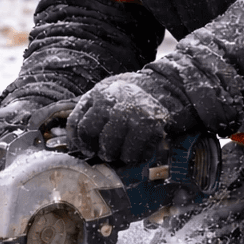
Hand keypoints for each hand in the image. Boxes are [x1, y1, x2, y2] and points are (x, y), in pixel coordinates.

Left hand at [67, 72, 191, 164]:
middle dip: (97, 148)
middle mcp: (112, 103)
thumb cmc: (134, 95)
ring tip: (122, 152)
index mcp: (99, 94)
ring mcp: (130, 115)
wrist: (168, 86)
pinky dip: (133, 157)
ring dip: (115, 155)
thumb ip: (92, 110)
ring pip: (110, 149)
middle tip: (106, 151)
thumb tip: (75, 141)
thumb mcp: (109, 92)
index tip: (85, 148)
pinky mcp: (148, 127)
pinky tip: (137, 151)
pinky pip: (132, 154)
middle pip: (92, 137)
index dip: (78, 141)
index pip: (77, 124)